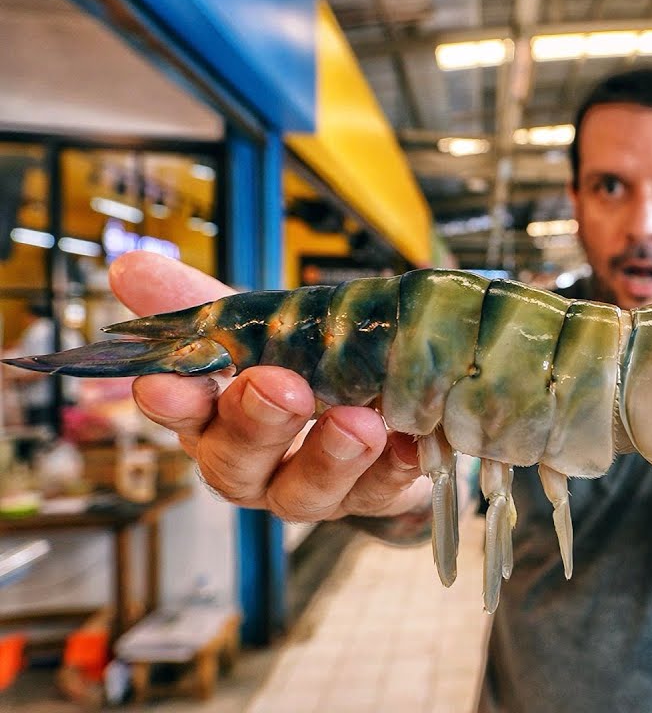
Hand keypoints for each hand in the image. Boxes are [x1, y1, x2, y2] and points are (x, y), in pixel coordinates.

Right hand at [109, 251, 429, 521]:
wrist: (392, 411)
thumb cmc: (313, 372)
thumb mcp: (265, 330)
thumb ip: (207, 304)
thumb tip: (130, 267)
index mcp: (218, 420)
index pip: (183, 416)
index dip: (173, 403)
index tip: (163, 382)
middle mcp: (258, 465)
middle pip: (237, 461)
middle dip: (256, 424)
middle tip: (281, 388)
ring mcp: (314, 488)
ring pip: (306, 489)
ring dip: (330, 454)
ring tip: (358, 422)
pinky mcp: (373, 496)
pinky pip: (381, 491)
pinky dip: (395, 466)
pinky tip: (409, 443)